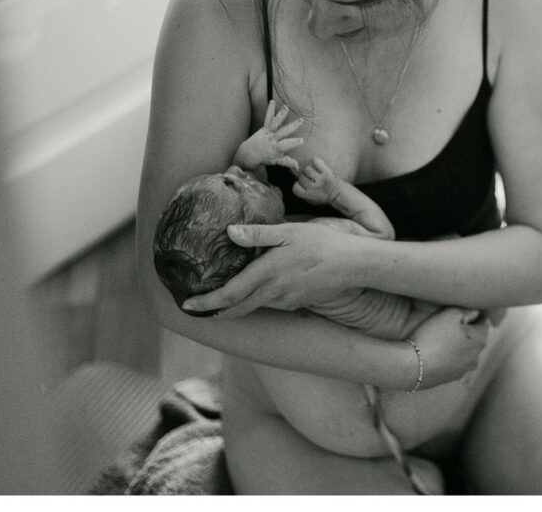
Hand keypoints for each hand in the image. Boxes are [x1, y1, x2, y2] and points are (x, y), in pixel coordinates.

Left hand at [180, 221, 356, 316]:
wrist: (354, 264)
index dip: (206, 302)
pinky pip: (272, 303)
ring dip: (236, 305)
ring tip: (222, 296)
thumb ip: (258, 234)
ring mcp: (287, 300)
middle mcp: (274, 292)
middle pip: (237, 308)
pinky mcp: (298, 303)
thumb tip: (229, 232)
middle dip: (215, 310)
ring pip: (254, 305)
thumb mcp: (290, 231)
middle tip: (196, 308)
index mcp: (268, 273)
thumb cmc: (323, 243)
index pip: (230, 294)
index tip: (187, 305)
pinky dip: (257, 300)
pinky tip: (258, 289)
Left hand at [235, 99, 303, 172]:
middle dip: (292, 126)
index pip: (285, 145)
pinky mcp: (264, 128)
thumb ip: (287, 162)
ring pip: (275, 123)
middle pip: (283, 132)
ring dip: (281, 115)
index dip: (293, 143)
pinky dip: (270, 110)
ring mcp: (268, 132)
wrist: (248, 153)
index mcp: (276, 148)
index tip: (301, 140)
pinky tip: (272, 102)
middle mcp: (272, 139)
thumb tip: (297, 167)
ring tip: (286, 107)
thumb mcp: (276, 162)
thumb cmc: (264, 158)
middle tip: (301, 120)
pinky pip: (268, 118)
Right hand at [293, 156, 341, 205]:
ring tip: (315, 174)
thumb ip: (300, 192)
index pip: (295, 187)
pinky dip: (316, 161)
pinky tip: (318, 166)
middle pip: (301, 177)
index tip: (304, 187)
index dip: (298, 185)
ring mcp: (320, 179)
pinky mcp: (327, 172)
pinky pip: (315, 161)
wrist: (338, 193)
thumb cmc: (322, 196)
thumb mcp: (310, 200)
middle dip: (305, 178)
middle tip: (312, 180)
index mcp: (308, 195)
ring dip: (310, 170)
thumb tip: (293, 177)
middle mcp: (314, 187)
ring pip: (307, 168)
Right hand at [409, 307, 489, 388]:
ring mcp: (464, 370)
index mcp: (481, 339)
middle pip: (474, 338)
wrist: (413, 366)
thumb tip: (476, 312)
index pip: (483, 322)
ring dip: (456, 344)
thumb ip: (467, 311)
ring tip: (440, 337)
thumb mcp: (451, 314)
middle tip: (448, 323)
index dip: (472, 314)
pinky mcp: (450, 378)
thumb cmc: (433, 336)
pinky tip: (435, 351)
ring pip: (464, 351)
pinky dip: (447, 356)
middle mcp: (476, 357)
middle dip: (465, 330)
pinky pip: (453, 362)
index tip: (460, 311)